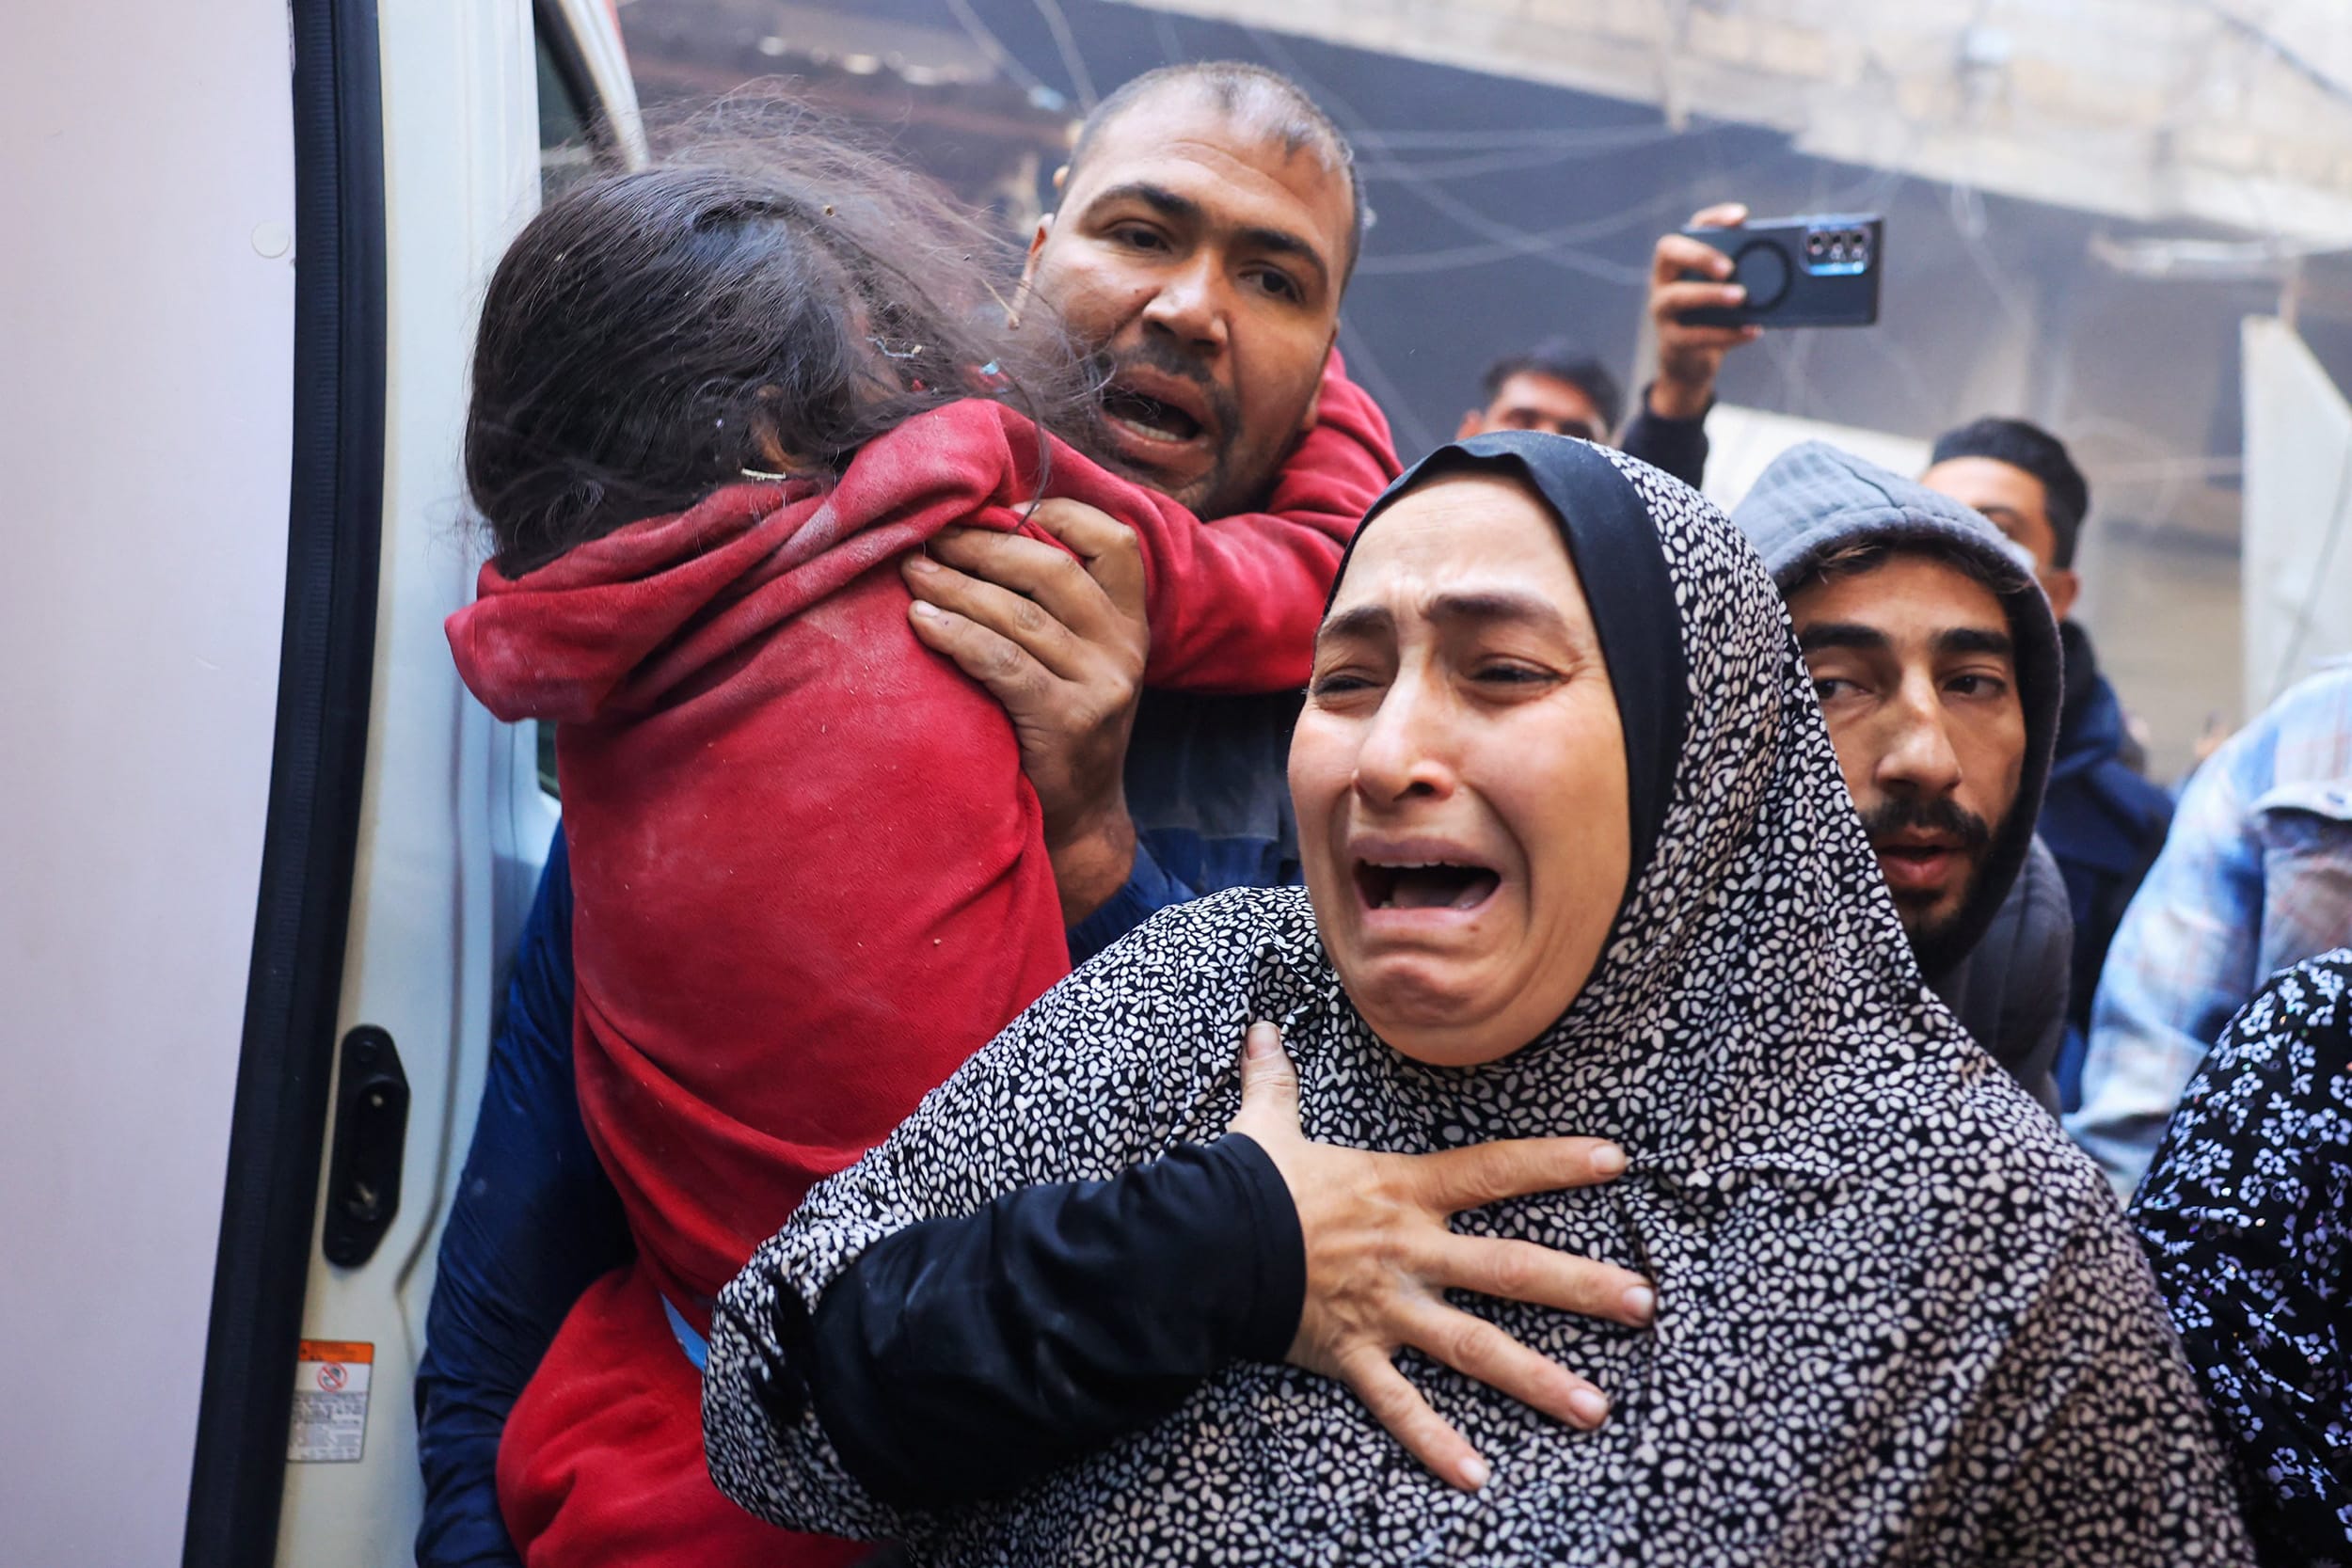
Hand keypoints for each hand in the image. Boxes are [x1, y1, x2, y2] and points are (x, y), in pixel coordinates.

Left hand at [903, 500, 1148, 924]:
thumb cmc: (1059, 732)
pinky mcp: (1069, 720)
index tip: (998, 507)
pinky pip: (1004, 662)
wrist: (1078, 823)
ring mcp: (1102, 685)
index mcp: (1130, 623)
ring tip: (911, 573)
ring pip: (1019, 614)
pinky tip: (921, 622)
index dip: (1060, 513)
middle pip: (1050, 570)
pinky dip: (957, 634)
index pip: (1115, 542)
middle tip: (927, 539)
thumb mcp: (1076, 664)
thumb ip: (1053, 610)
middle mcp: (1124, 648)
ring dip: (955, 586)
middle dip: (981, 546)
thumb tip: (980, 535)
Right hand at [1228, 1022, 1653, 1492]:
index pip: (1492, 1171)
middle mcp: (1409, 1251)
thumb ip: (1276, 1080)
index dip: (1555, 1163)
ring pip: (1476, 1346)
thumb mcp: (1265, 1124)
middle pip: (1511, 1268)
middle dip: (1582, 1288)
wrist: (1199, 1242)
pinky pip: (1400, 1405)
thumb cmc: (1240, 1182)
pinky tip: (1478, 1475)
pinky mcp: (1353, 1353)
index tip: (1616, 1162)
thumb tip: (1262, 1032)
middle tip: (1644, 1303)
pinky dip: (1436, 1442)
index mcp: (1401, 1191)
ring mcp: (1387, 1307)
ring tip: (1596, 1408)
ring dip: (1539, 1378)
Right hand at [1646, 202, 1761, 421]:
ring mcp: (1662, 311)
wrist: (1690, 363)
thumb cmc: (1713, 318)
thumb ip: (1743, 276)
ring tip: (1740, 297)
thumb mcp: (1725, 292)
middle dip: (1701, 255)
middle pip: (1669, 253)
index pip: (1691, 228)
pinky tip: (1752, 331)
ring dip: (1710, 295)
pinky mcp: (1671, 341)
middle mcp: (1664, 280)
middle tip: (1730, 267)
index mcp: (1681, 260)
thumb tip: (1787, 268)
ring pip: (1677, 297)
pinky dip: (1726, 333)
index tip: (1741, 217)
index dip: (1714, 219)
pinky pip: (1695, 336)